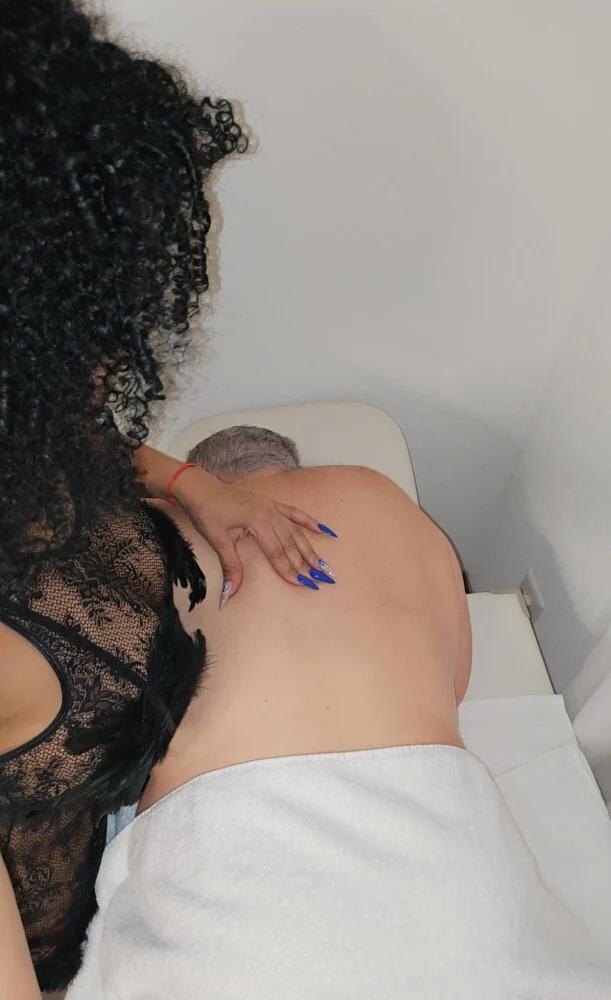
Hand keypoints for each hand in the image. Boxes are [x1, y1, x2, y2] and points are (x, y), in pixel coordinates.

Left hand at [172, 465, 335, 603]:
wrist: (202, 488)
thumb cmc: (207, 512)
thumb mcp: (218, 540)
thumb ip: (230, 566)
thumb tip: (230, 593)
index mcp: (257, 521)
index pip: (277, 551)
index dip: (288, 569)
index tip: (301, 583)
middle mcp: (269, 513)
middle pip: (290, 543)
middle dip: (304, 562)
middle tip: (319, 579)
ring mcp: (271, 507)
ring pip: (295, 531)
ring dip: (309, 548)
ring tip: (322, 564)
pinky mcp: (270, 503)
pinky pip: (294, 513)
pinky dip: (308, 521)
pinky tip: (323, 530)